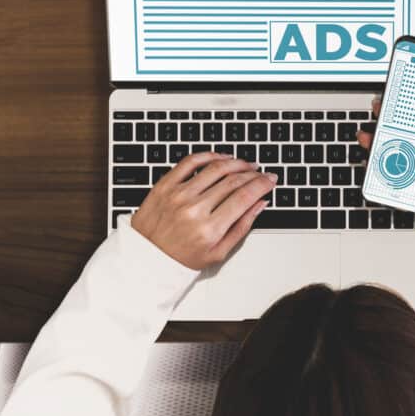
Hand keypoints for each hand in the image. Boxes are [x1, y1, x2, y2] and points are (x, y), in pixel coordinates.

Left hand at [130, 153, 274, 269]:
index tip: (270, 180)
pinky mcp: (164, 186)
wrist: (144, 260)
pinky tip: (220, 158)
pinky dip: (208, 155)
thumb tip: (259, 204)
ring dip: (235, 162)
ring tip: (244, 164)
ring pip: (215, 168)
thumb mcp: (218, 253)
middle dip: (252, 173)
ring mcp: (178, 195)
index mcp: (208, 230)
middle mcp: (193, 210)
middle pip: (233, 181)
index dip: (262, 185)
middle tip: (260, 173)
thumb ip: (242, 227)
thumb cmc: (180, 259)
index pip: (244, 197)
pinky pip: (190, 162)